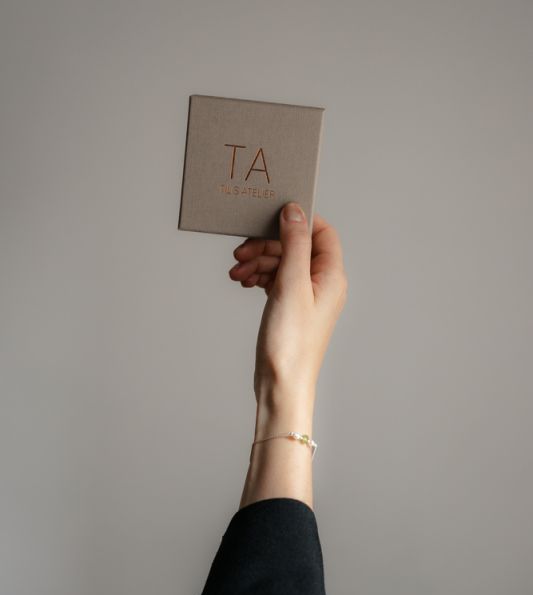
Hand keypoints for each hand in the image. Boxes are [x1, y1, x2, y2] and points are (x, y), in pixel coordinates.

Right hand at [229, 202, 347, 400]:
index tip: (270, 217)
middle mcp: (322, 284)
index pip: (322, 232)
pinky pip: (275, 281)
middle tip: (240, 252)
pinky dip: (258, 277)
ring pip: (282, 263)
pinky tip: (243, 282)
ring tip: (236, 272)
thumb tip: (295, 211)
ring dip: (258, 262)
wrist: (281, 383)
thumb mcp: (291, 284)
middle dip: (267, 245)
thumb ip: (294, 244)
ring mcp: (306, 296)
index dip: (298, 221)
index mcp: (331, 275)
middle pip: (296, 247)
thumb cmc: (291, 342)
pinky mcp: (290, 307)